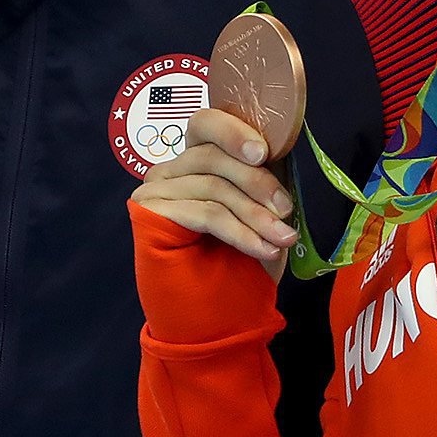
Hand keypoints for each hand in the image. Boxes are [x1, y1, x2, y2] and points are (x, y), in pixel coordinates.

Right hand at [133, 107, 300, 281]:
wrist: (220, 313)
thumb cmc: (241, 259)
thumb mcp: (260, 208)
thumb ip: (263, 174)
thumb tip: (282, 146)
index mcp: (194, 158)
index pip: (206, 123)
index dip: (234, 132)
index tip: (264, 153)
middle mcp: (168, 169)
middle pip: (213, 156)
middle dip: (258, 183)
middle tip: (286, 212)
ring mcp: (154, 191)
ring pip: (213, 187)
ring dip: (255, 215)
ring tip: (282, 239)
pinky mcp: (149, 216)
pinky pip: (203, 214)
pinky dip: (240, 232)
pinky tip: (263, 249)